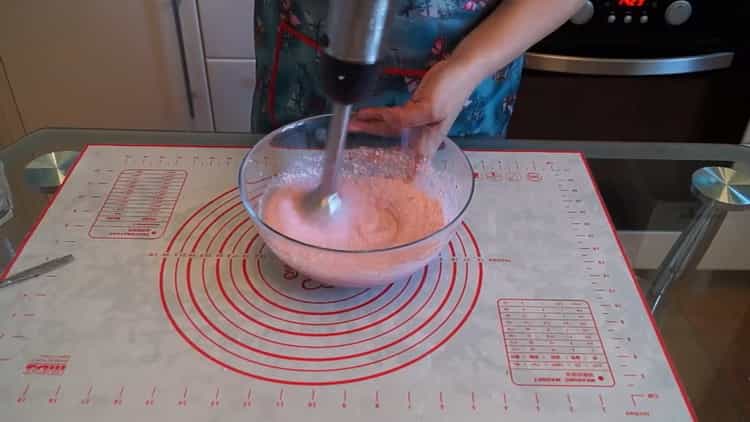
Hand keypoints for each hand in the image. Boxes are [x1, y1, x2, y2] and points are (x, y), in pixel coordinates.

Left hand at [349, 57, 479, 162]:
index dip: (399, 175)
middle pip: (392, 141)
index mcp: (427, 140)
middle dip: (372, 141)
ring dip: (371, 125)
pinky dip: (379, 115)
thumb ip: (406, 119)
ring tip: (354, 122)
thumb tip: (387, 123)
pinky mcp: (413, 109)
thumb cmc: (451, 89)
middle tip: (351, 133)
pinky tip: (369, 114)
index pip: (411, 164)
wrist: (460, 68)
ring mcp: (417, 122)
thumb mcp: (430, 107)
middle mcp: (421, 135)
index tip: (385, 185)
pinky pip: (392, 116)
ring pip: (389, 128)